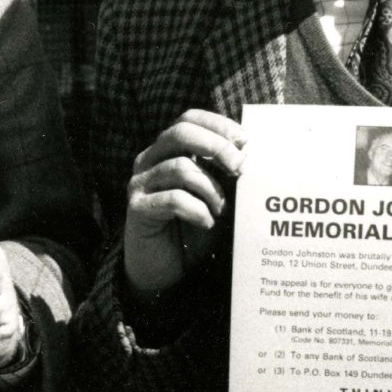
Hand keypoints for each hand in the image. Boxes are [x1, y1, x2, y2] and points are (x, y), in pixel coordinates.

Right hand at [123, 109, 245, 299]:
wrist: (165, 272)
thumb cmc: (193, 230)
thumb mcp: (216, 196)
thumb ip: (226, 174)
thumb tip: (254, 156)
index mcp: (168, 150)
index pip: (189, 119)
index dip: (217, 124)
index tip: (245, 141)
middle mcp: (149, 160)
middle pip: (180, 132)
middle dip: (216, 146)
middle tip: (240, 167)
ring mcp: (140, 183)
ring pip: (180, 168)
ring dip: (211, 190)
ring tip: (222, 210)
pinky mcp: (137, 207)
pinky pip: (173, 199)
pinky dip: (198, 211)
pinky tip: (206, 223)